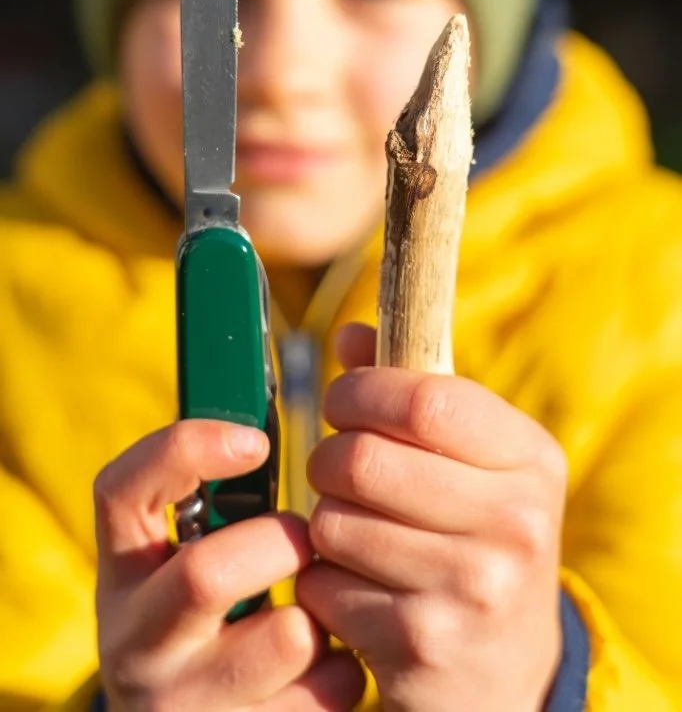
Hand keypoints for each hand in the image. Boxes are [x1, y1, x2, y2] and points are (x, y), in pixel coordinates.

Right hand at [94, 420, 364, 710]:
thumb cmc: (212, 622)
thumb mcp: (189, 562)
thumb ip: (219, 507)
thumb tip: (265, 428)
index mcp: (123, 574)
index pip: (119, 490)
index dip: (186, 449)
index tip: (255, 441)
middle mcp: (136, 642)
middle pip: (207, 574)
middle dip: (280, 541)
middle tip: (307, 538)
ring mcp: (183, 703)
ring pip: (286, 635)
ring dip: (324, 609)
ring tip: (320, 608)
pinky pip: (327, 687)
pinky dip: (346, 666)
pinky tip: (327, 664)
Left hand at [297, 324, 566, 711]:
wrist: (506, 673)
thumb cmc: (478, 536)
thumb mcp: (475, 460)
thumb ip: (414, 388)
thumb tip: (351, 334)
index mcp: (533, 458)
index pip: (424, 399)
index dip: (361, 390)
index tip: (343, 402)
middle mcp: (514, 523)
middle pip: (363, 459)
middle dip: (327, 457)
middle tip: (336, 468)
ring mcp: (471, 588)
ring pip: (333, 520)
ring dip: (324, 521)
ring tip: (355, 530)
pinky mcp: (421, 642)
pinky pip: (322, 584)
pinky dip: (321, 581)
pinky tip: (357, 586)